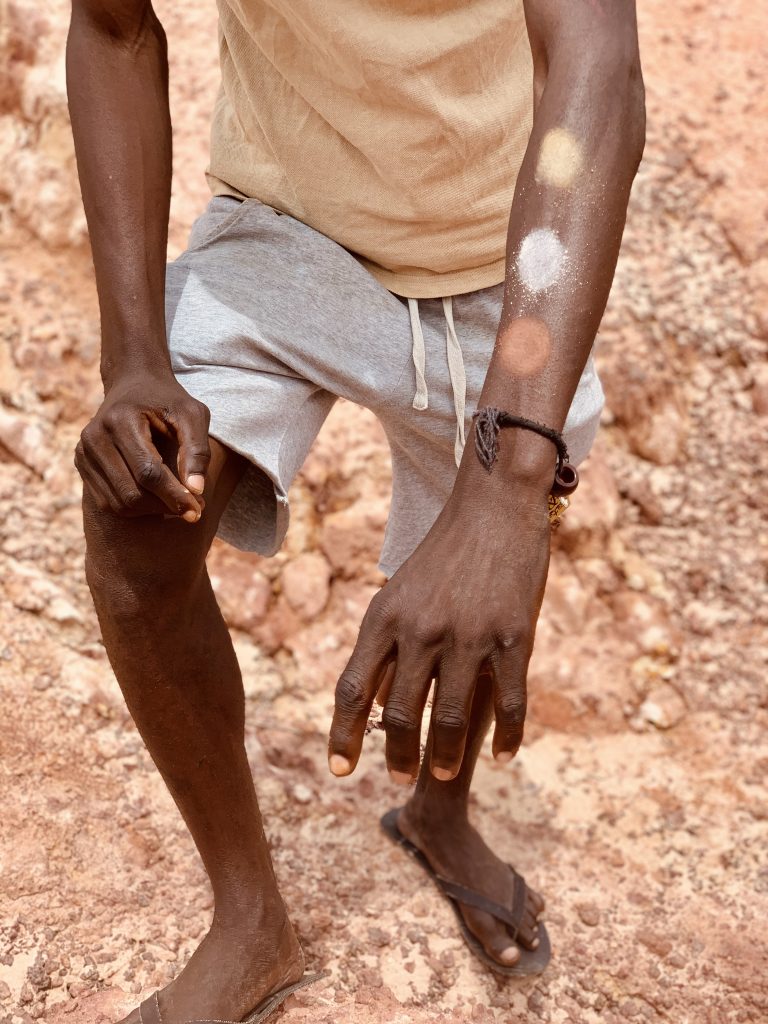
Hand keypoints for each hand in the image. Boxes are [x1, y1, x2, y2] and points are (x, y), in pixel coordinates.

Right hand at [75, 371, 210, 518]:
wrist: (134, 383)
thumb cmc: (168, 400)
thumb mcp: (192, 415)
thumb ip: (198, 450)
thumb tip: (196, 491)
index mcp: (120, 420)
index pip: (148, 472)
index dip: (174, 495)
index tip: (197, 510)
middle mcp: (95, 437)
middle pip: (132, 492)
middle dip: (164, 506)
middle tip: (192, 507)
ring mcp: (83, 451)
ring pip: (119, 503)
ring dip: (151, 510)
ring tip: (176, 500)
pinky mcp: (81, 463)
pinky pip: (108, 502)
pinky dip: (136, 507)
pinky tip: (156, 497)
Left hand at [328, 486, 550, 781]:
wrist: (495, 507)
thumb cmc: (444, 555)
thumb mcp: (401, 594)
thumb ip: (387, 646)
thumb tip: (375, 705)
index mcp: (385, 617)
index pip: (354, 688)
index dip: (343, 734)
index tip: (340, 769)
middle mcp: (422, 629)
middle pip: (400, 713)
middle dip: (397, 755)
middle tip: (398, 778)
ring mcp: (469, 635)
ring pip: (450, 717)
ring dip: (443, 756)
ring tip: (442, 774)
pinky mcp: (514, 637)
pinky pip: (508, 703)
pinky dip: (506, 737)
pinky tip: (501, 756)